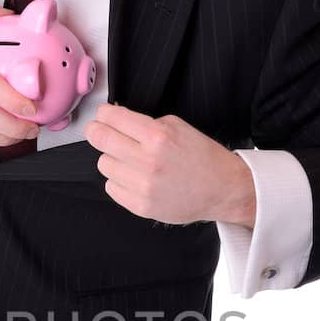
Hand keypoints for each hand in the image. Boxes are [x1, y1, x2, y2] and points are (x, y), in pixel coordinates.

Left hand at [83, 103, 256, 226]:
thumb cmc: (202, 156)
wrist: (222, 189)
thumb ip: (144, 122)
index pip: (112, 118)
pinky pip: (111, 188)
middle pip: (100, 139)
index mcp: (158, 136)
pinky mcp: (140, 206)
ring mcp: (143, 186)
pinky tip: (134, 178)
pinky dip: (118, 180)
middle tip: (99, 131)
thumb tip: (116, 119)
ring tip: (130, 159)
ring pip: (103, 164)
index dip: (103, 114)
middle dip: (96, 131)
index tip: (104, 116)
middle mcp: (148, 161)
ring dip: (112, 158)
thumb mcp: (177, 126)